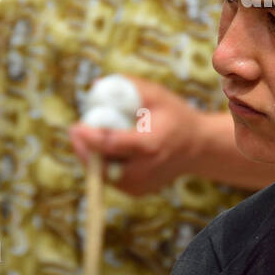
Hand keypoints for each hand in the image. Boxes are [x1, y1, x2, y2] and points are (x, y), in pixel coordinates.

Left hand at [69, 77, 205, 195]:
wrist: (198, 147)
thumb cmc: (175, 117)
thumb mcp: (157, 95)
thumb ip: (129, 87)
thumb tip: (96, 83)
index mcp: (149, 145)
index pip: (110, 145)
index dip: (88, 137)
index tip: (76, 125)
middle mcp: (144, 170)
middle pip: (100, 165)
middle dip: (83, 148)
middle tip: (75, 130)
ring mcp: (140, 185)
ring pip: (102, 174)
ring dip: (91, 156)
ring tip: (89, 137)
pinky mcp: (137, 191)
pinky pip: (111, 179)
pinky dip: (104, 164)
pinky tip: (106, 149)